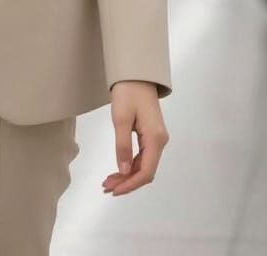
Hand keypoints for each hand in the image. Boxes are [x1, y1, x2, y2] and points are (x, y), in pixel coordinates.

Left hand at [103, 81, 168, 195]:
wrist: (136, 75)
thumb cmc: (127, 93)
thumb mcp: (121, 119)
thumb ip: (123, 146)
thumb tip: (125, 172)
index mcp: (156, 139)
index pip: (146, 171)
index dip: (130, 184)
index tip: (114, 190)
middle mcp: (160, 141)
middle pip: (146, 171)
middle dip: (127, 182)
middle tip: (106, 187)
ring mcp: (157, 138)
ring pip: (144, 165)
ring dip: (128, 175)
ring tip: (109, 181)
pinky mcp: (151, 135)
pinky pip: (143, 156)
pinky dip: (130, 165)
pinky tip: (119, 169)